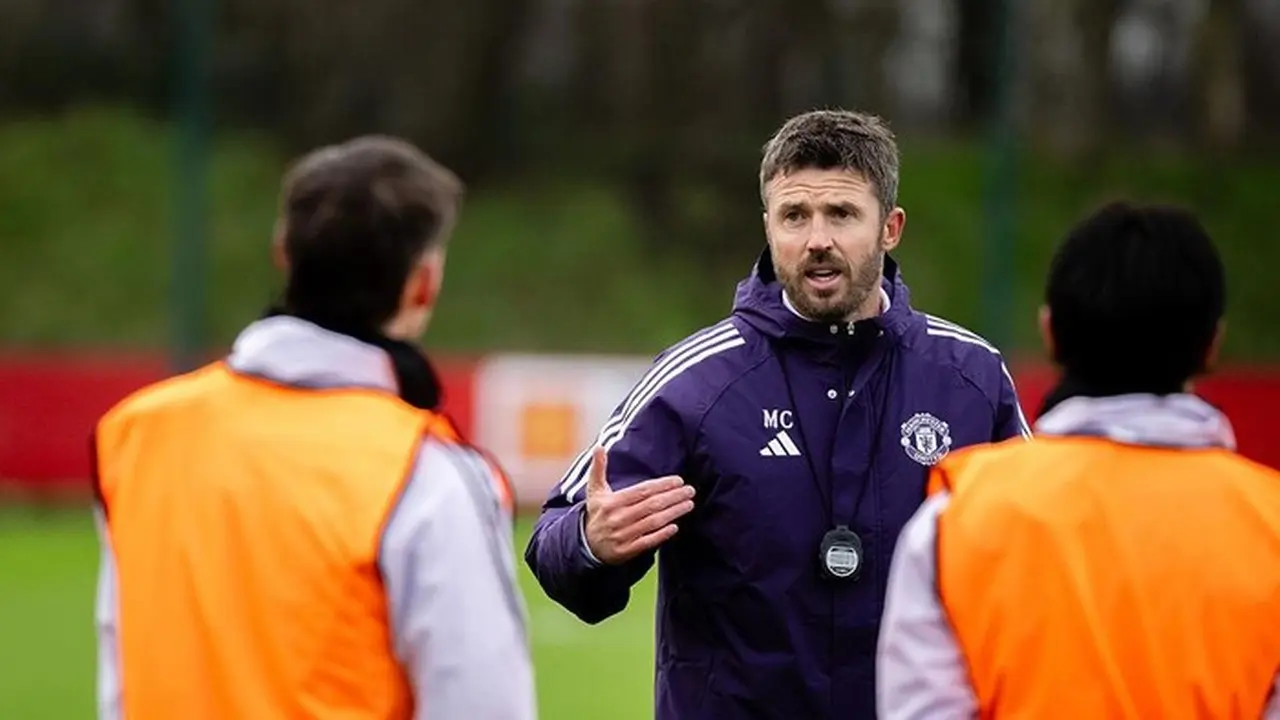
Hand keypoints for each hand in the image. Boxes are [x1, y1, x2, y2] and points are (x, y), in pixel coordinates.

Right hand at [583, 447, 695, 564]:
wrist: (586, 545)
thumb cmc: (596, 513)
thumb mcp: (594, 490)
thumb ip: (598, 468)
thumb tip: (599, 447)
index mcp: (612, 502)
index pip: (642, 491)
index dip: (662, 485)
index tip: (679, 481)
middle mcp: (618, 518)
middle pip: (651, 505)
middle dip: (673, 497)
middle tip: (690, 491)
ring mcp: (623, 535)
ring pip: (653, 522)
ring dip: (673, 513)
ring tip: (688, 504)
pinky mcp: (627, 551)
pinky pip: (648, 541)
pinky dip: (662, 534)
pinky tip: (675, 526)